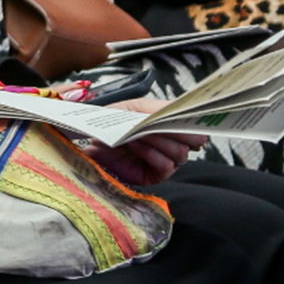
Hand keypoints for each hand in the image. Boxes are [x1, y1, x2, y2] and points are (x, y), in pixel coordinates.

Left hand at [80, 98, 202, 185]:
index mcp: (168, 121)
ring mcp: (166, 158)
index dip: (191, 117)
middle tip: (160, 123)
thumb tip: (170, 110)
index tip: (181, 113)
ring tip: (138, 132)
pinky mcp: (156, 175)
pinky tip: (135, 145)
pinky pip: (166, 165)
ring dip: (159, 140)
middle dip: (178, 130)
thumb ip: (149, 108)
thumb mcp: (127, 108)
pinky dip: (151, 153)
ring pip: (180, 152)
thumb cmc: (110, 123)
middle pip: (193, 138)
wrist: (90, 141)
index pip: (192, 120)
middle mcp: (172, 141)